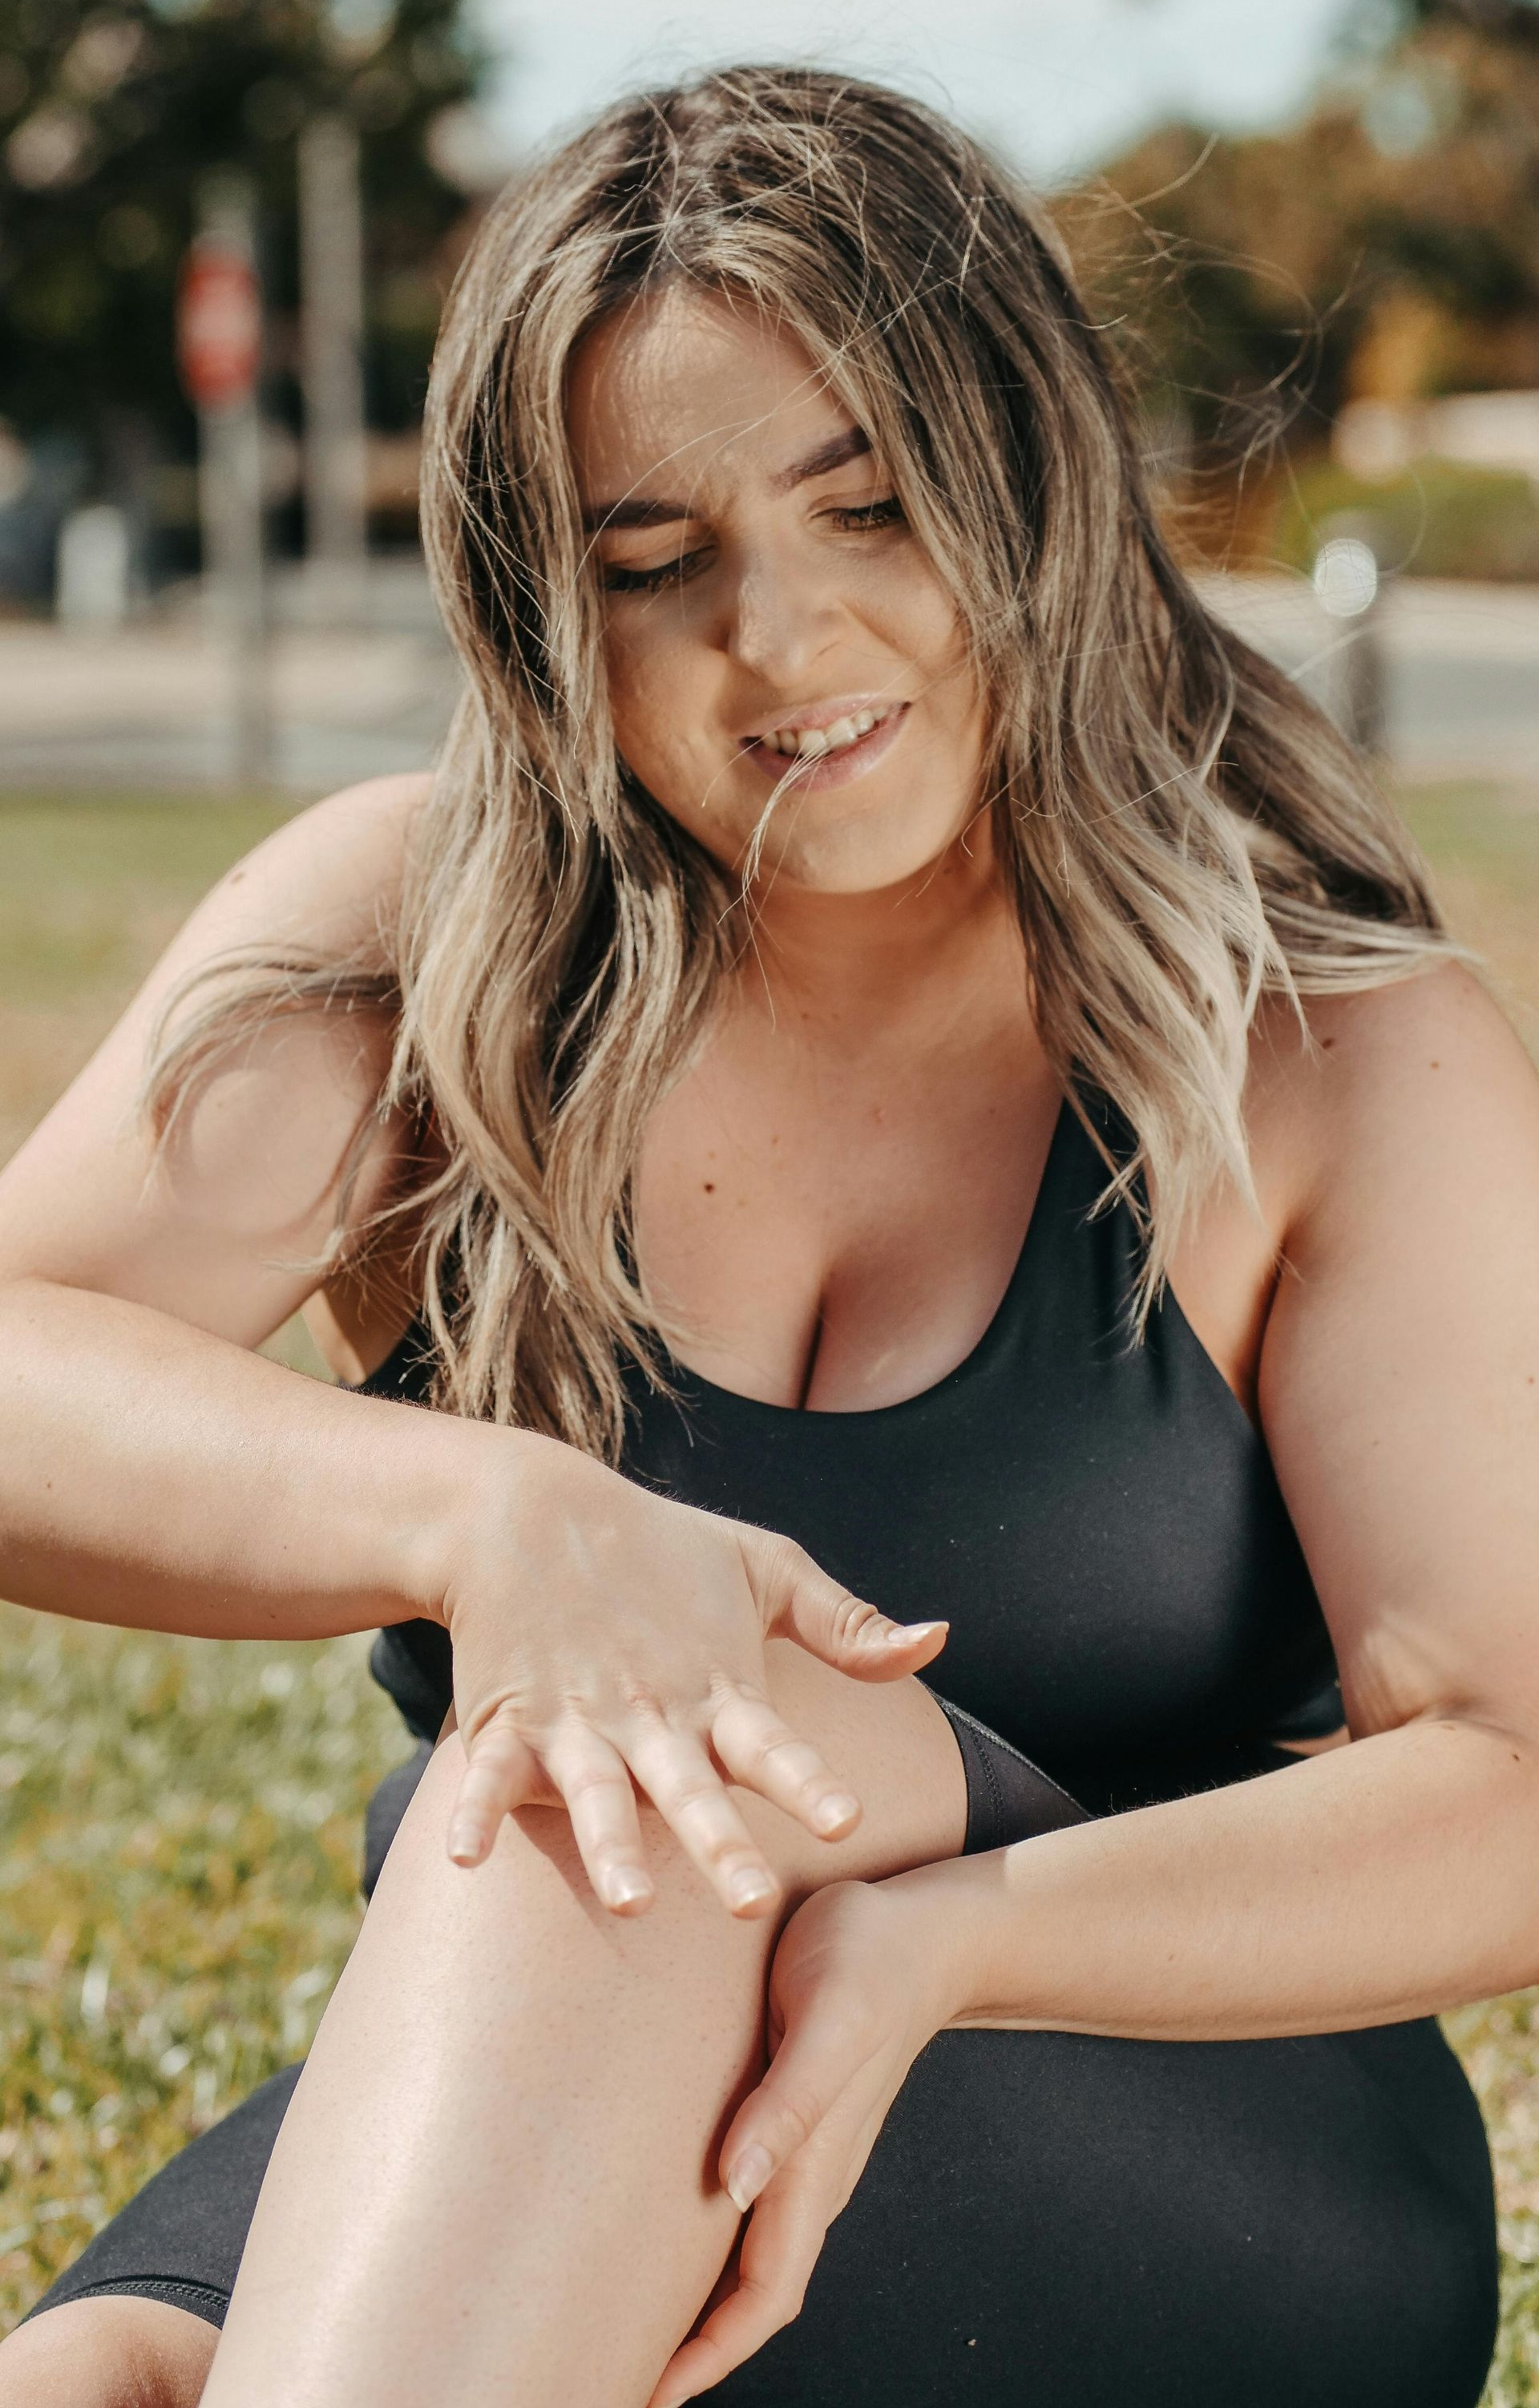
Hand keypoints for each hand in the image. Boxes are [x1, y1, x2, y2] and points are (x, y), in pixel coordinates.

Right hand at [432, 1427, 948, 1915]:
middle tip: (752, 1904)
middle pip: (689, 1790)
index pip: (772, 1744)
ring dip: (610, 1846)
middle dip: (719, 1846)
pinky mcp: (508, 1719)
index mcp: (716, 1687)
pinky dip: (476, 1811)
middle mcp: (650, 1714)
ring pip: (596, 1793)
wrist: (530, 1509)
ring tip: (631, 1902)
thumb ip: (847, 1623)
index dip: (808, 1783)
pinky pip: (489, 1773)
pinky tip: (466, 1856)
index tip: (848, 1822)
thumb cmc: (662, 1547)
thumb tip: (939, 1641)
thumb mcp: (766, 1566)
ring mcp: (576, 1720)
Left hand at [646, 1868, 962, 2406]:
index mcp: (815, 2165)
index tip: (647, 2398)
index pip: (764, 2295)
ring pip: (752, 2263)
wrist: (925, 1928)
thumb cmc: (867, 1956)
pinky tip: (666, 2242)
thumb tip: (734, 2185)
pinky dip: (710, 2253)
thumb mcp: (828, 2014)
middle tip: (610, 2382)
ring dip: (700, 2310)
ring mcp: (806, 2156)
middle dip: (693, 2355)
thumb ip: (789, 2100)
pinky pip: (751, 2215)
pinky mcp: (793, 2122)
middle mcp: (810, 2177)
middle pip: (753, 2298)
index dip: (709, 2355)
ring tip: (624, 2331)